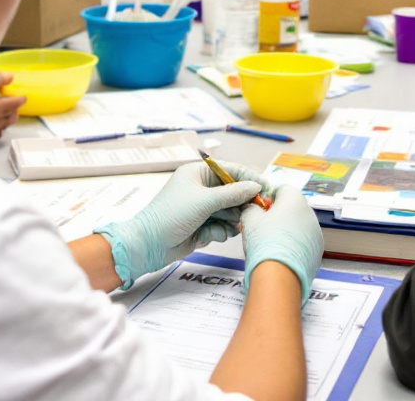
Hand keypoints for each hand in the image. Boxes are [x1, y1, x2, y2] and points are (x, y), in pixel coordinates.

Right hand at [0, 73, 26, 154]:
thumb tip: (8, 76)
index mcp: (2, 107)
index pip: (19, 101)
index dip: (20, 97)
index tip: (20, 95)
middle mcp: (2, 120)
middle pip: (14, 113)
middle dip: (13, 107)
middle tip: (10, 102)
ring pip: (7, 123)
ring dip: (6, 117)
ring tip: (1, 113)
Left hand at [95, 160, 262, 288]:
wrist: (148, 245)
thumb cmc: (171, 215)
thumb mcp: (204, 201)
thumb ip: (233, 194)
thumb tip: (256, 186)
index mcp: (198, 173)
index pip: (231, 170)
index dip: (249, 178)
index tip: (266, 188)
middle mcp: (201, 188)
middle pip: (233, 192)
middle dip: (241, 204)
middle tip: (251, 214)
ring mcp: (201, 208)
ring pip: (229, 211)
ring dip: (231, 221)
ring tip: (229, 228)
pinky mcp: (201, 226)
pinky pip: (221, 226)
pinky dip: (219, 232)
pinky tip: (210, 236)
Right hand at [240, 184, 322, 305]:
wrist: (279, 276)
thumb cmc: (265, 242)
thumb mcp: (249, 219)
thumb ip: (250, 208)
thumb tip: (252, 208)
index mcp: (295, 200)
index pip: (282, 189)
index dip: (268, 197)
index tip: (258, 209)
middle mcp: (310, 214)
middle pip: (292, 208)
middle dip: (277, 215)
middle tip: (261, 228)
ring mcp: (316, 235)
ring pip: (298, 227)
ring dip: (286, 231)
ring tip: (270, 245)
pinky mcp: (317, 253)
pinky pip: (303, 244)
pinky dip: (293, 247)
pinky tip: (280, 257)